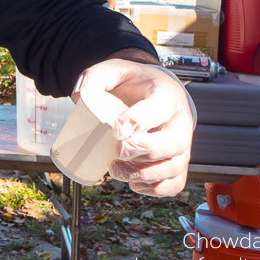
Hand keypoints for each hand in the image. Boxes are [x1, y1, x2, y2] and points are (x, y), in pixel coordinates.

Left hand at [73, 58, 194, 196]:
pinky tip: (133, 184)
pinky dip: (155, 189)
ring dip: (144, 174)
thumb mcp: (113, 70)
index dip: (136, 122)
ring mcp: (182, 145)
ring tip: (116, 170)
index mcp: (167, 95)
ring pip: (173, 167)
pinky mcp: (178, 162)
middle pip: (172, 143)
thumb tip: (77, 99)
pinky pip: (175, 183)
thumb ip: (94, 78)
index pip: (157, 110)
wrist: (155, 90)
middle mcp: (180, 122)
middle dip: (143, 151)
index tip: (115, 129)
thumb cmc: (134, 82)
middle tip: (117, 151)